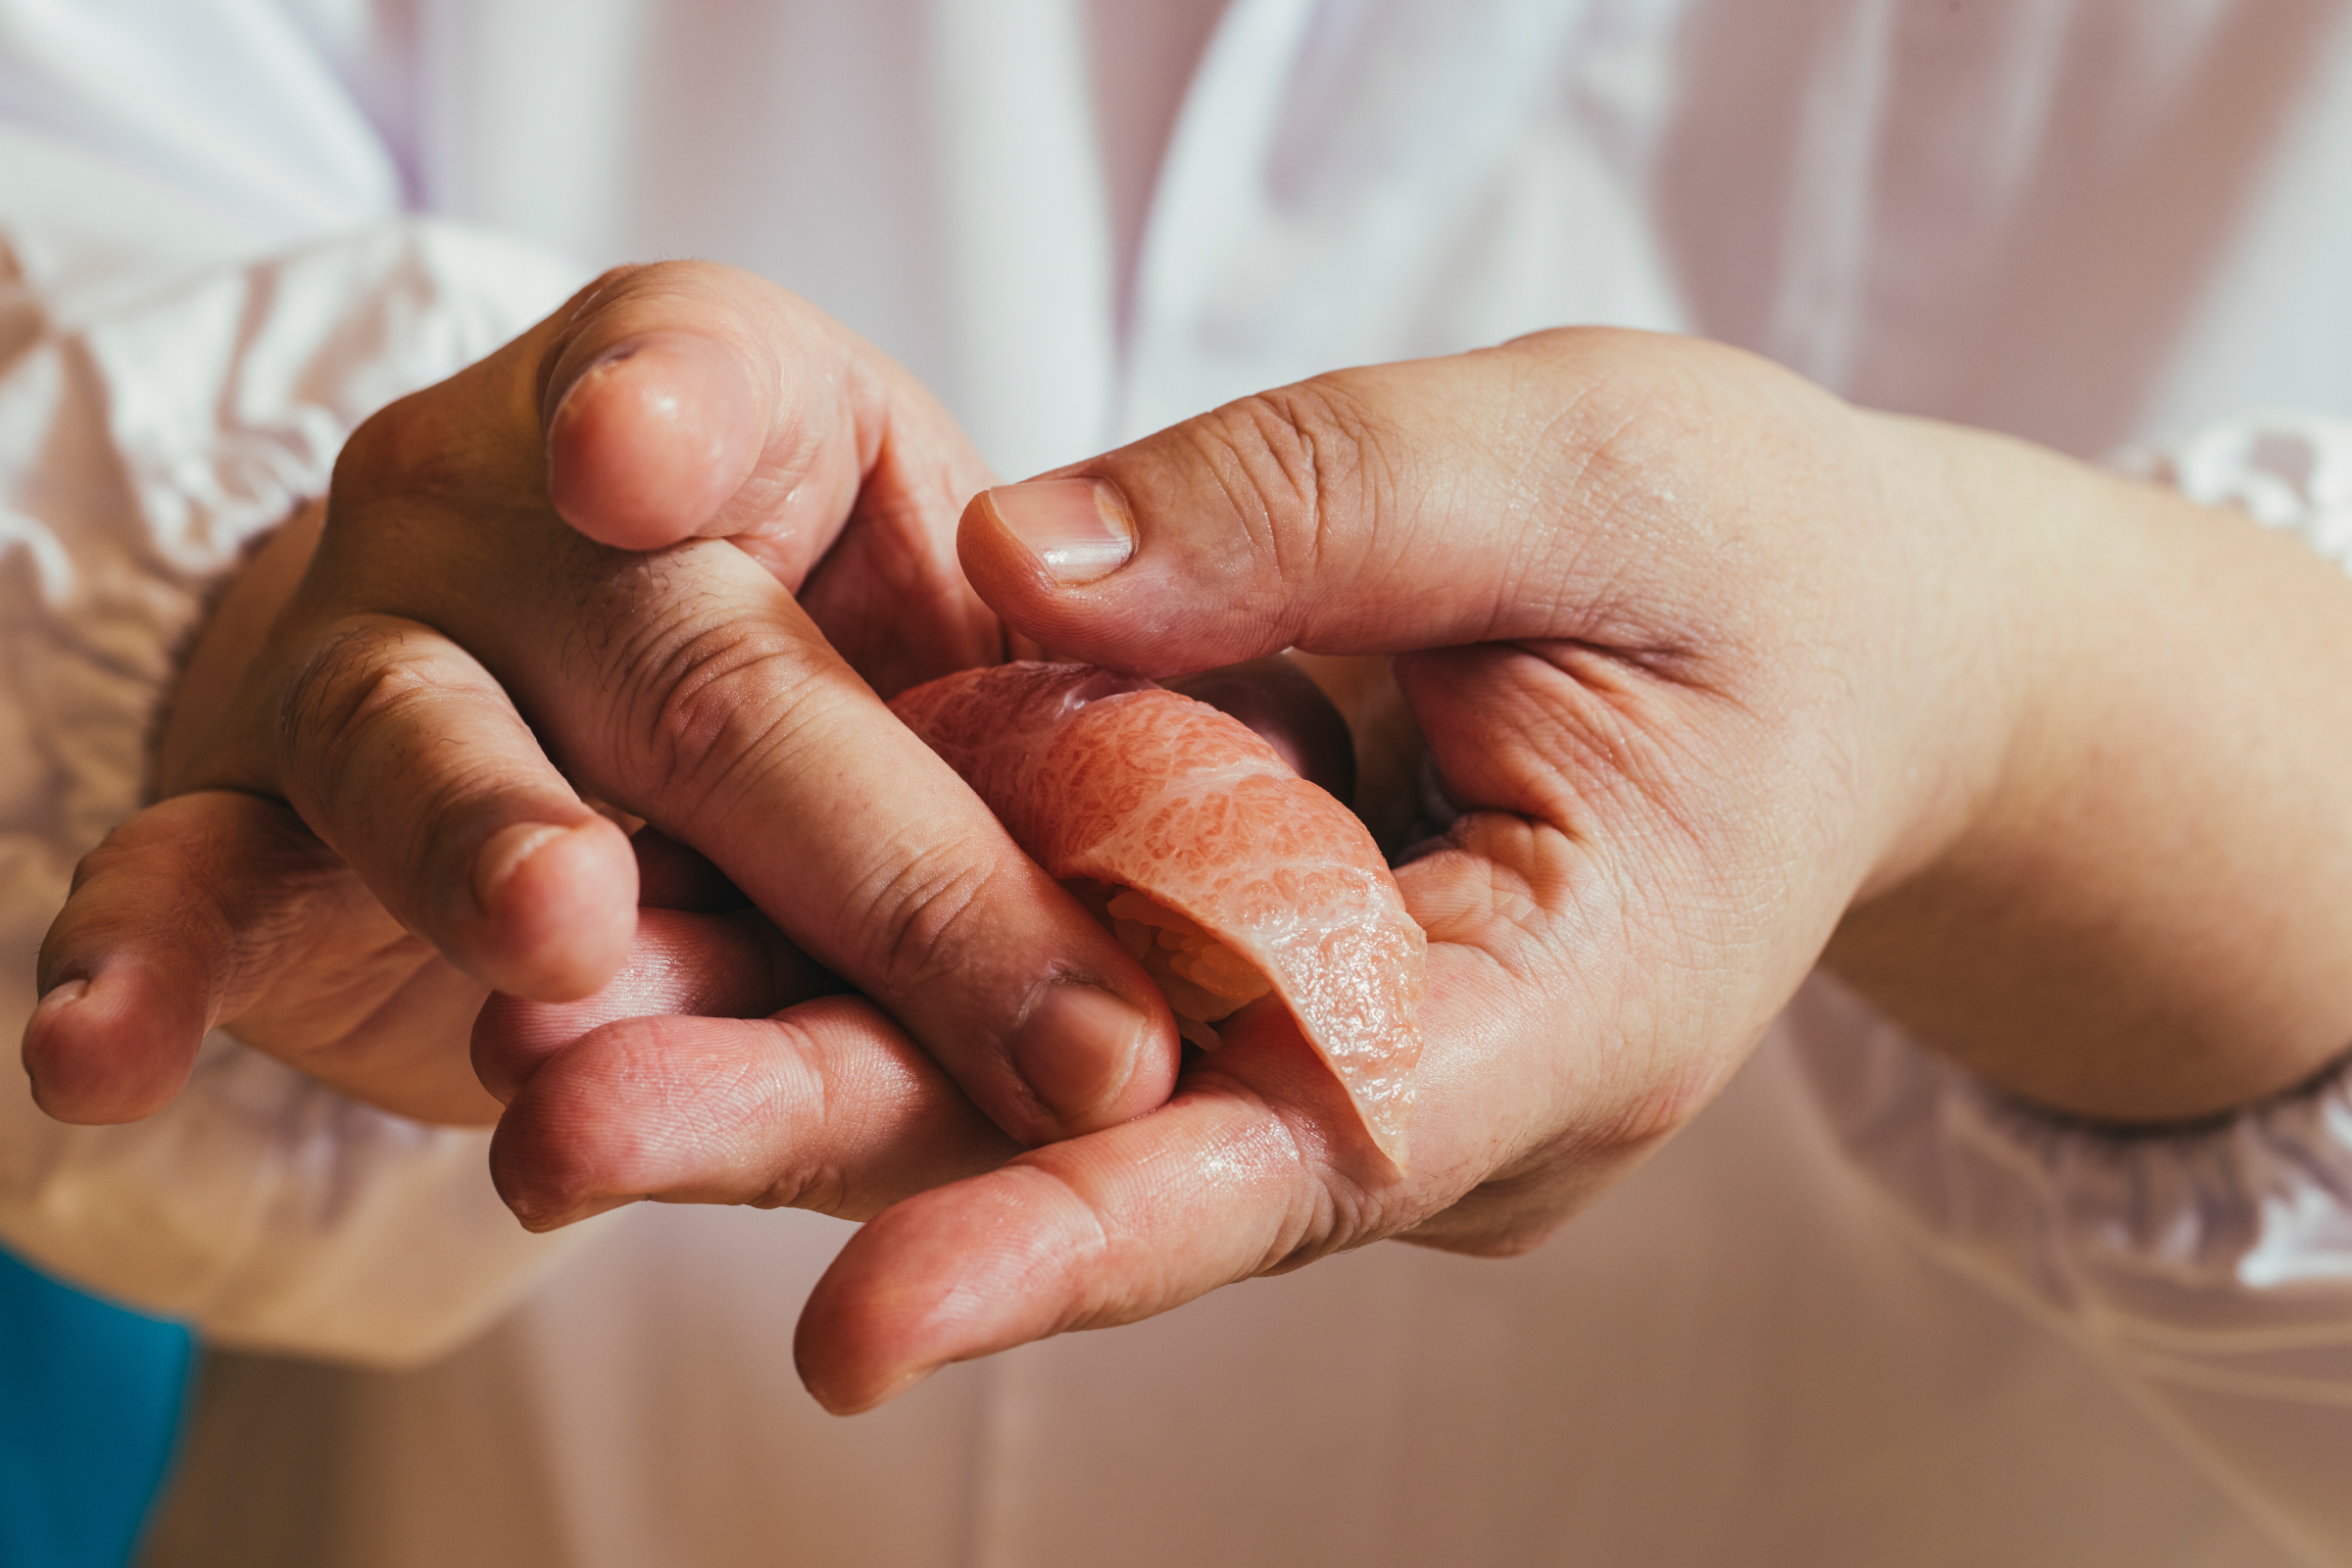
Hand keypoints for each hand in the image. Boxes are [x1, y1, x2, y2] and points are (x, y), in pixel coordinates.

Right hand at [26, 262, 1179, 1137]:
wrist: (598, 680)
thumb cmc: (831, 632)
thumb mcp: (970, 616)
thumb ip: (1093, 679)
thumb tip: (1269, 811)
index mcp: (731, 415)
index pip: (712, 379)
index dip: (679, 411)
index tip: (643, 461)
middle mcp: (530, 507)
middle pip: (691, 669)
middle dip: (865, 856)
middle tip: (1031, 1016)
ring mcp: (383, 649)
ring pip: (426, 753)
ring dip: (487, 851)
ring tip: (563, 940)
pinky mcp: (270, 806)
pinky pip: (200, 864)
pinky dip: (143, 948)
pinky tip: (102, 1056)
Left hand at [481, 325, 2351, 1410]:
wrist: (1838, 648)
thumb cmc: (1761, 559)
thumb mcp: (1591, 470)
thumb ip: (1324, 504)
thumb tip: (1015, 565)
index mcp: (1568, 1005)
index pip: (1310, 1153)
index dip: (1082, 1238)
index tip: (859, 1324)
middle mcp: (1428, 1082)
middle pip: (1118, 1154)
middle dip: (842, 1148)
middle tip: (560, 1129)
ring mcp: (1335, 1038)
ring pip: (1052, 1088)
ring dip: (806, 1070)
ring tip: (549, 1049)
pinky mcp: (1256, 966)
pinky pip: (1061, 985)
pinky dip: (883, 968)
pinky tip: (675, 935)